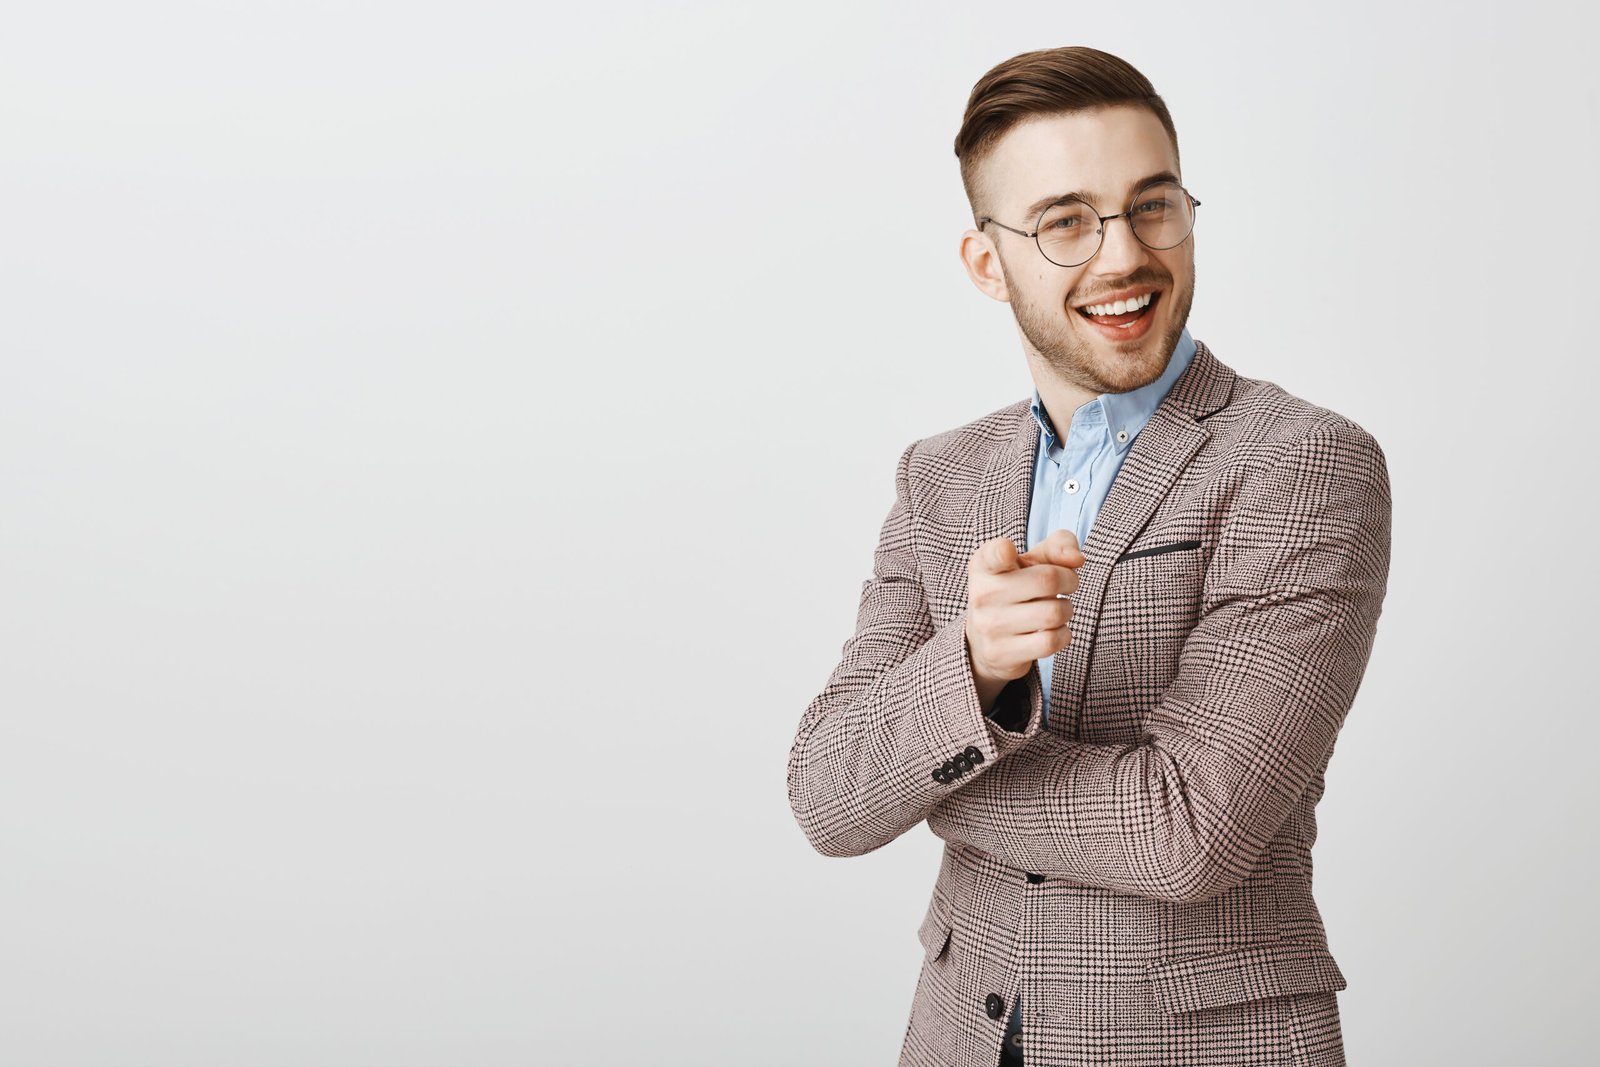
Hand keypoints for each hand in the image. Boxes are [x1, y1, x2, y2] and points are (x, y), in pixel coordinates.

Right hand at [964, 530, 1084, 704]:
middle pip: (1047, 580)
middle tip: (1067, 584)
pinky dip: (1063, 635)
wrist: (986, 639)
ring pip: (1053, 613)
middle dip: (1069, 580)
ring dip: (1066, 610)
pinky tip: (1053, 630)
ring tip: (1056, 609)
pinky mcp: (1000, 653)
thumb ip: (1059, 546)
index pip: (992, 555)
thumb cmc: (1018, 589)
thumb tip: (1076, 559)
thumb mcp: (1033, 560)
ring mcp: (989, 625)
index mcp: (985, 565)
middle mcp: (982, 594)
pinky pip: (1050, 642)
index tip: (1008, 551)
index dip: (1002, 551)